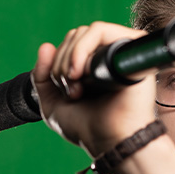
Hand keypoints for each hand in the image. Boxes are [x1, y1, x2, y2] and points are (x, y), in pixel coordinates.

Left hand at [32, 22, 174, 173]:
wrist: (111, 142)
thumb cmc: (89, 129)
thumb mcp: (53, 102)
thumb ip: (42, 74)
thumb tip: (46, 45)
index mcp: (94, 65)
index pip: (70, 43)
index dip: (57, 63)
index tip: (63, 90)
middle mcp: (109, 56)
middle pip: (75, 35)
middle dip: (61, 64)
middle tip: (71, 92)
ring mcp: (121, 51)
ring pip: (86, 32)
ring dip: (70, 58)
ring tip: (77, 87)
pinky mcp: (132, 49)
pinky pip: (101, 31)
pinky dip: (82, 49)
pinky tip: (81, 73)